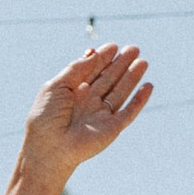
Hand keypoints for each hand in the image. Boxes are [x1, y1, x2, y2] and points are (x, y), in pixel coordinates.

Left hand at [21, 41, 152, 187]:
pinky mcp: (112, 129)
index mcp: (72, 93)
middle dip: (121, 63)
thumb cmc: (45, 118)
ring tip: (142, 61)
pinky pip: (129, 112)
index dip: (102, 58)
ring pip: (120, 92)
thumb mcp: (56, 86)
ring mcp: (100, 116)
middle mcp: (87, 103)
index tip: (112, 46)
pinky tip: (148, 86)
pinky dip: (140, 100)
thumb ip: (76, 68)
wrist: (48, 148)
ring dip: (132, 77)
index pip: (91, 72)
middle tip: (134, 48)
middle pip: (109, 79)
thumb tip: (93, 53)